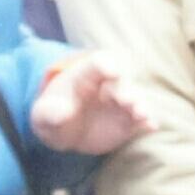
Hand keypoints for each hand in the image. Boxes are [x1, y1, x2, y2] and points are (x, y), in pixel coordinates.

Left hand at [30, 50, 155, 156]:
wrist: (64, 131)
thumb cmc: (53, 115)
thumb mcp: (43, 115)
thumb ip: (49, 112)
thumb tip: (61, 113)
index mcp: (86, 76)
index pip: (98, 64)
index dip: (106, 66)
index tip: (112, 71)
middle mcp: (108, 86)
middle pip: (121, 83)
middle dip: (126, 91)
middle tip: (127, 101)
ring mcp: (120, 104)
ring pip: (136, 101)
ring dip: (141, 106)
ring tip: (141, 115)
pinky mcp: (129, 122)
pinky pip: (142, 120)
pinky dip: (148, 122)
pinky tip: (151, 126)